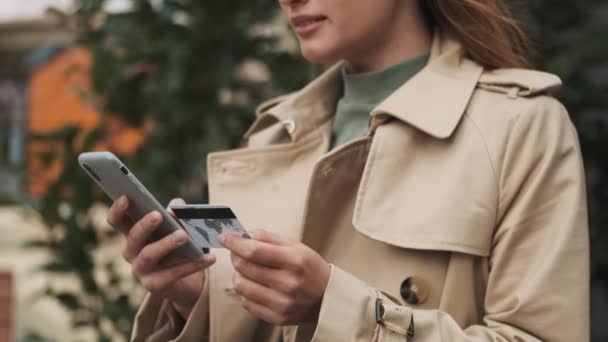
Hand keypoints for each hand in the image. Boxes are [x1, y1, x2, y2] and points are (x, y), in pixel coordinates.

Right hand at [106, 196, 215, 318]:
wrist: (188, 281)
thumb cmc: (178, 248)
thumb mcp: (177, 228)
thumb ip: (176, 215)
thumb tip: (177, 205)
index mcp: (134, 234)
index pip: (118, 221)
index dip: (118, 209)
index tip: (126, 197)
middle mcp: (132, 252)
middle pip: (133, 237)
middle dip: (144, 225)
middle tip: (158, 215)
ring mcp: (141, 270)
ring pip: (149, 255)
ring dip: (166, 244)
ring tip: (184, 235)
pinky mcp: (155, 285)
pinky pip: (173, 273)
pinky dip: (192, 264)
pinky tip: (209, 258)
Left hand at [219, 229, 330, 325]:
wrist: (327, 298)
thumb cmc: (309, 268)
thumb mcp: (296, 246)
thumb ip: (268, 238)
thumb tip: (244, 234)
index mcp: (294, 261)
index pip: (254, 251)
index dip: (235, 242)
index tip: (224, 237)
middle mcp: (288, 283)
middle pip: (244, 267)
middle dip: (235, 256)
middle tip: (238, 252)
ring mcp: (282, 303)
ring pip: (241, 286)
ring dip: (239, 274)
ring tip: (248, 270)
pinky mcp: (276, 317)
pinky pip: (247, 303)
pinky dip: (246, 291)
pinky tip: (255, 285)